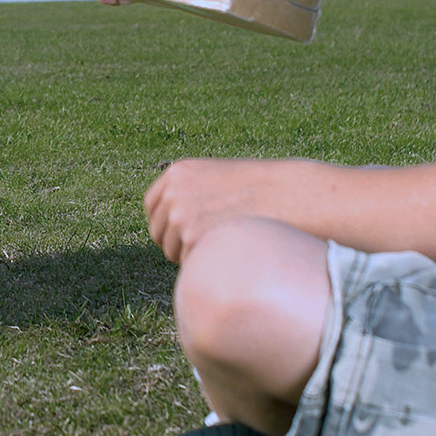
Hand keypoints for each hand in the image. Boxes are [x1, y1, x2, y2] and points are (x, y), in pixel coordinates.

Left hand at [143, 158, 277, 263]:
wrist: (284, 194)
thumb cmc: (258, 188)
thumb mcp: (215, 176)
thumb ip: (190, 192)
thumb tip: (172, 220)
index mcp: (177, 174)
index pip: (151, 205)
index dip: (162, 221)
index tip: (174, 232)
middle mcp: (172, 193)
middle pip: (157, 232)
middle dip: (174, 242)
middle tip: (201, 246)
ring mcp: (179, 216)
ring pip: (171, 251)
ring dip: (189, 255)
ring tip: (220, 246)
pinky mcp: (191, 238)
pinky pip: (188, 262)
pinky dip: (204, 262)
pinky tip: (227, 251)